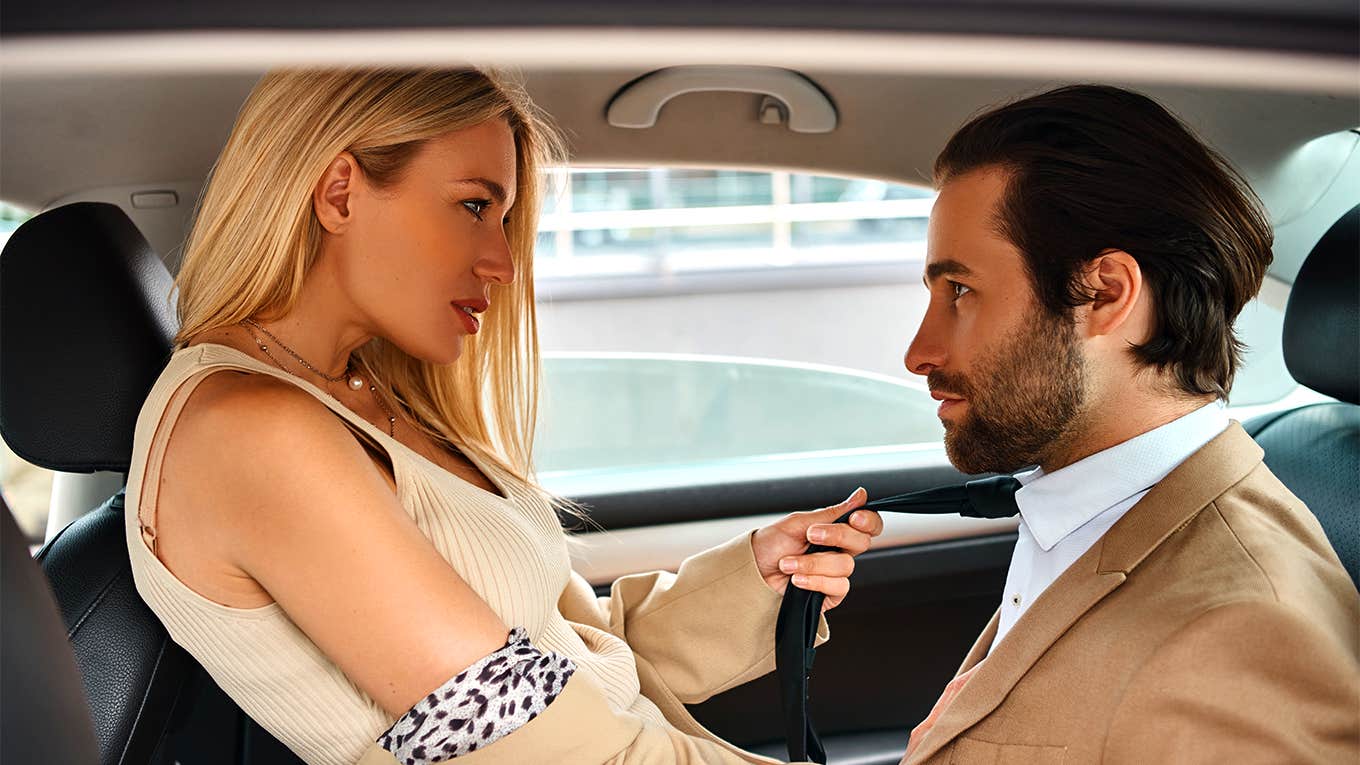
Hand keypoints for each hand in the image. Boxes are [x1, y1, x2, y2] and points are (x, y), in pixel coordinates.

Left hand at [751, 488, 881, 610]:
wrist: (752, 571)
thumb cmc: (771, 544)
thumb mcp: (798, 522)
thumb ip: (832, 513)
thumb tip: (861, 495)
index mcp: (836, 531)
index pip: (868, 525)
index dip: (868, 521)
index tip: (853, 518)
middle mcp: (839, 551)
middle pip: (862, 543)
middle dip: (836, 537)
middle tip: (811, 535)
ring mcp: (835, 573)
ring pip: (846, 566)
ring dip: (813, 563)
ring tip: (788, 563)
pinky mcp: (830, 594)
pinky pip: (838, 587)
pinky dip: (815, 581)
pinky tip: (797, 580)